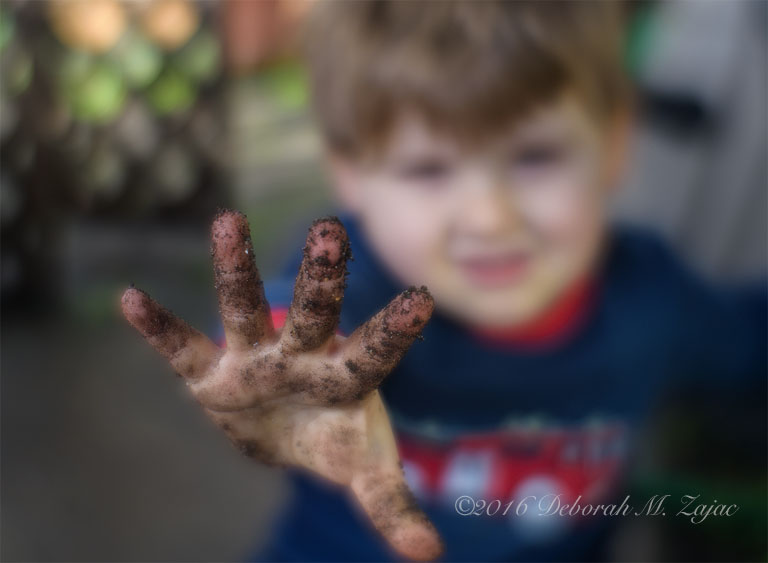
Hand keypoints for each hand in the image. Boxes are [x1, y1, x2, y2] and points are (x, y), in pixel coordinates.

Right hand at [121, 210, 442, 560]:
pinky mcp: (211, 374)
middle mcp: (301, 357)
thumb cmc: (335, 437)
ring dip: (234, 271)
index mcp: (344, 380)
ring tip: (227, 222)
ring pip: (242, 310)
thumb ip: (392, 505)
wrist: (286, 429)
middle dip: (321, 279)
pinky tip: (130, 300)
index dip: (394, 331)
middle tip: (330, 231)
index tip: (421, 299)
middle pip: (313, 315)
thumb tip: (431, 556)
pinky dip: (158, 330)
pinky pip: (182, 350)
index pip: (373, 354)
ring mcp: (255, 360)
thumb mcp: (364, 470)